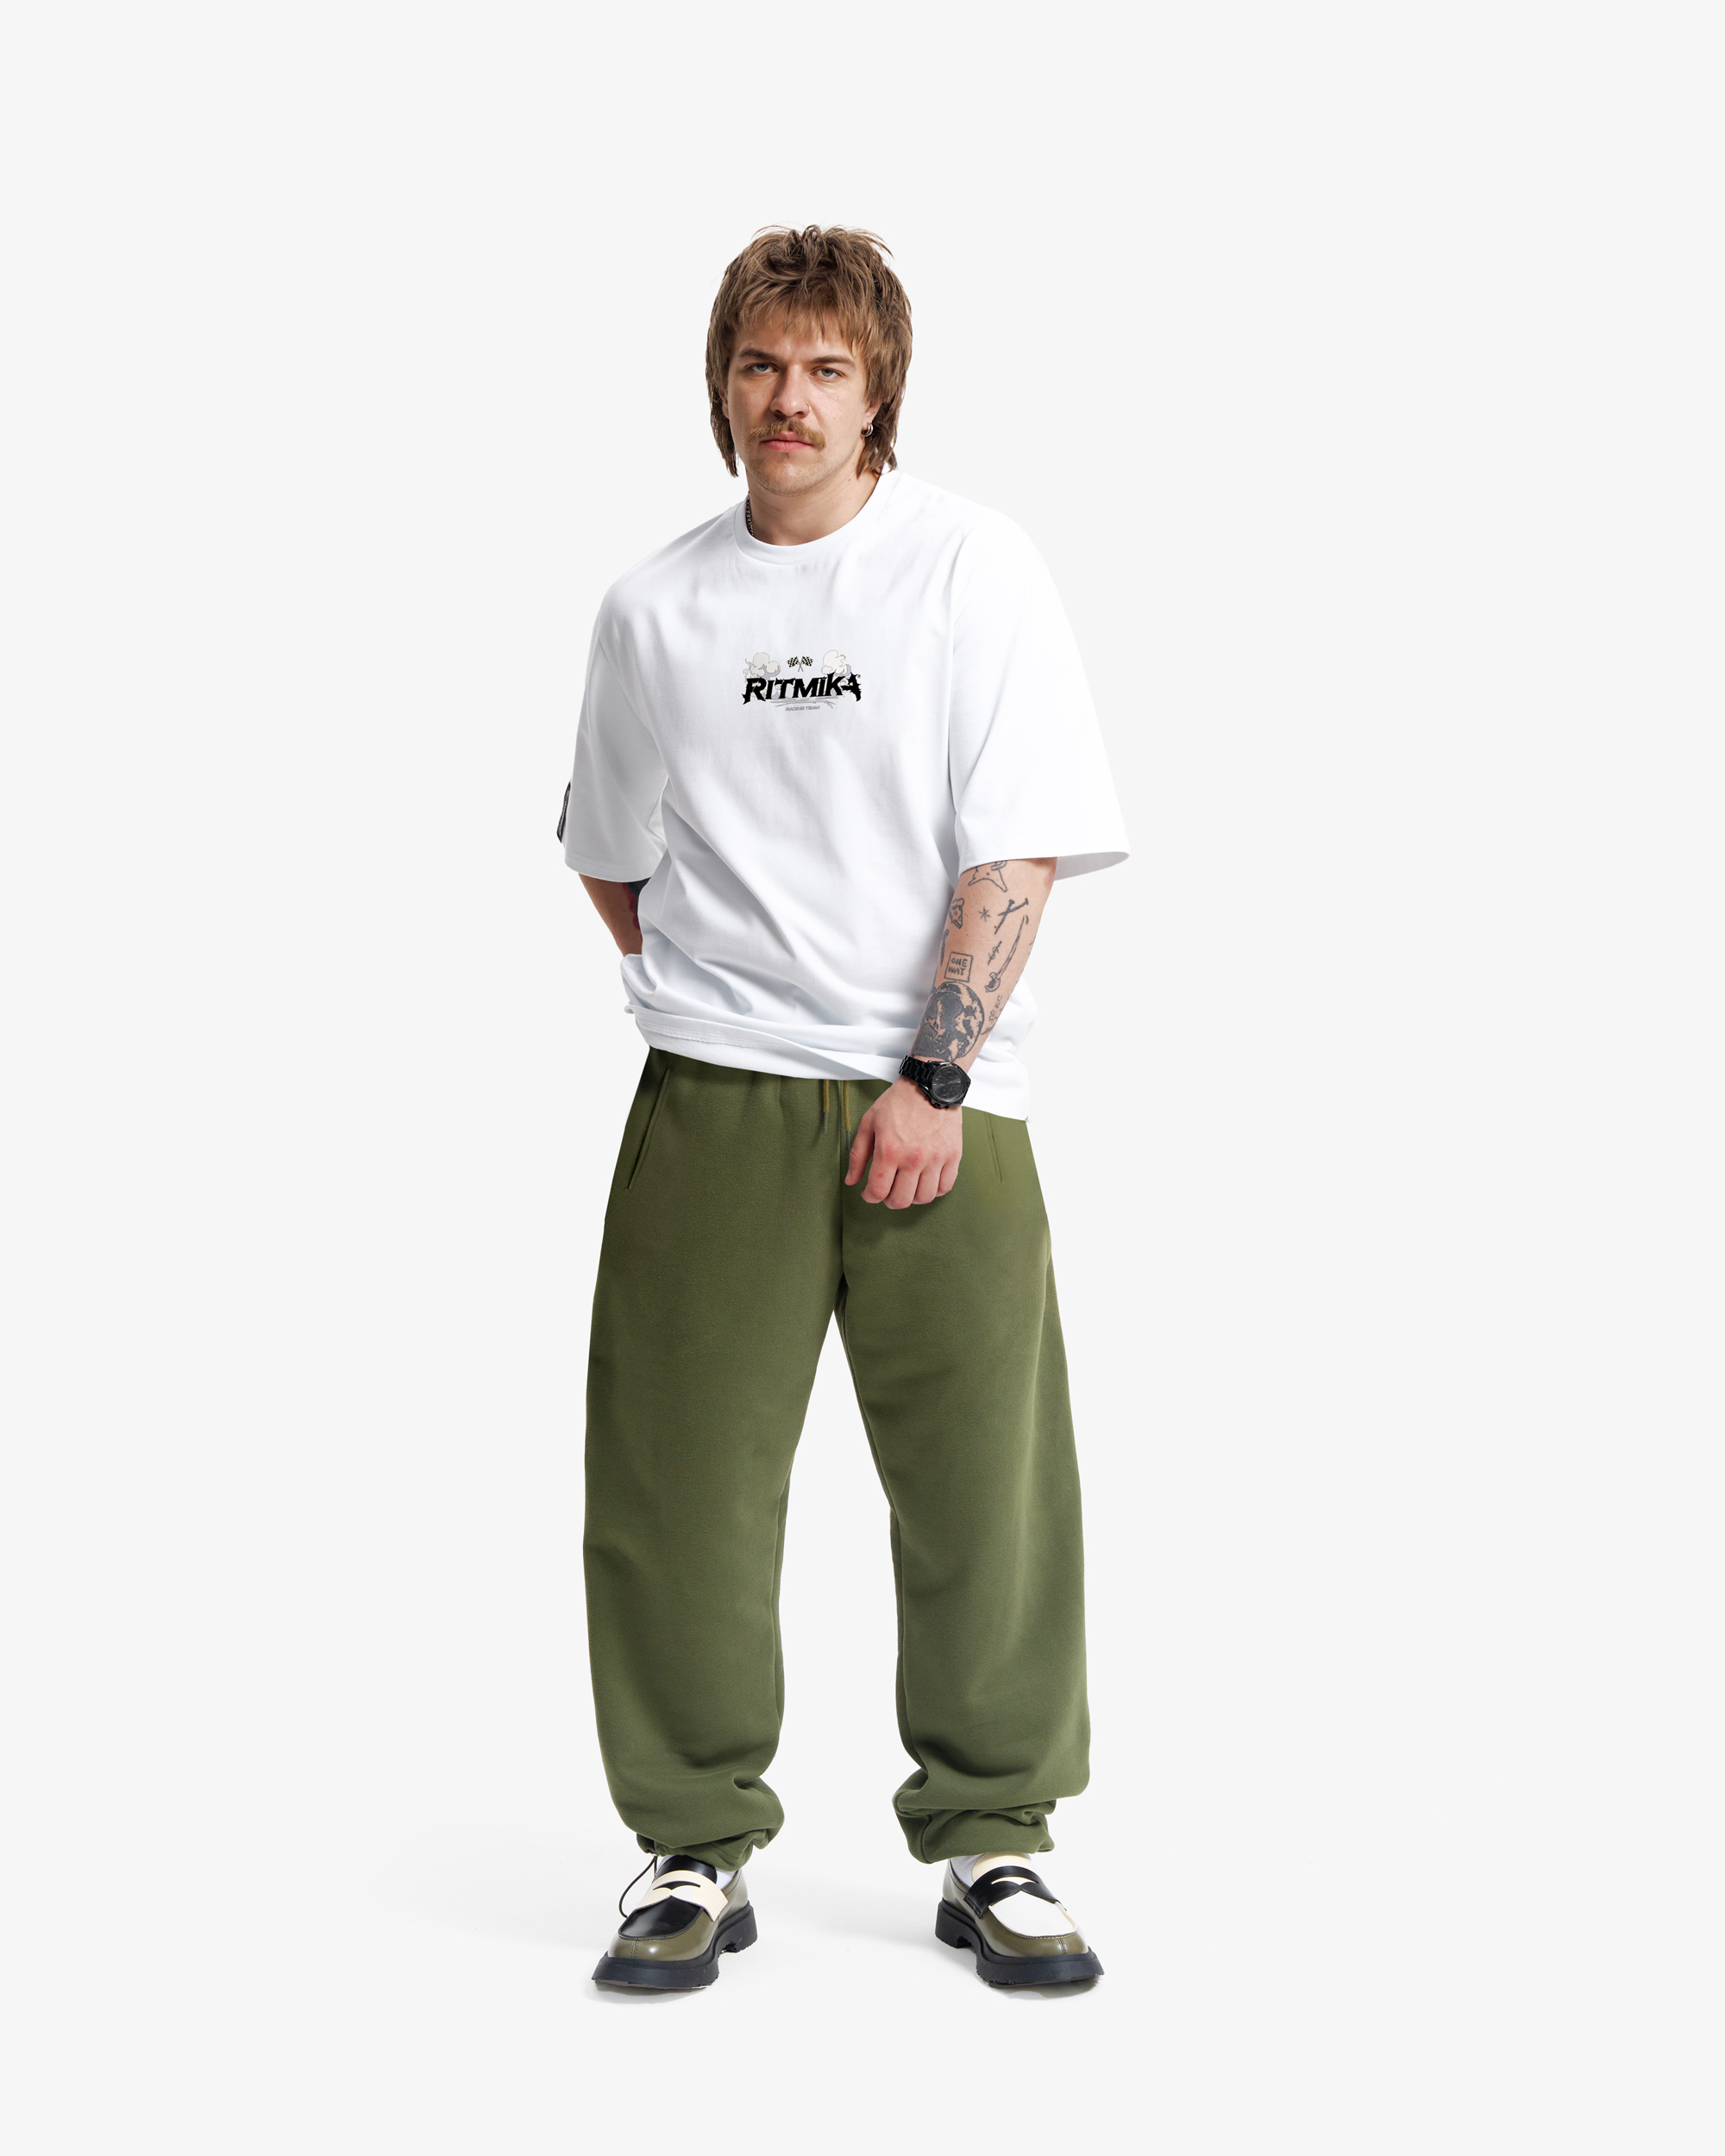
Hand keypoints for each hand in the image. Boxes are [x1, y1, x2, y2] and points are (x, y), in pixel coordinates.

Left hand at [845, 1079, 962, 1206]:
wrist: (930, 1084)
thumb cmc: (899, 1102)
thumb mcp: (869, 1122)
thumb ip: (858, 1154)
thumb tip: (852, 1180)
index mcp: (889, 1150)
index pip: (878, 1191)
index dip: (870, 1197)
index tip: (869, 1192)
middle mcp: (913, 1157)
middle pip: (901, 1200)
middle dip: (889, 1200)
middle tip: (888, 1190)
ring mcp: (935, 1158)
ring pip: (924, 1197)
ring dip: (912, 1197)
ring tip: (907, 1185)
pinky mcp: (953, 1155)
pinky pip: (945, 1187)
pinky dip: (934, 1190)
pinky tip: (926, 1180)